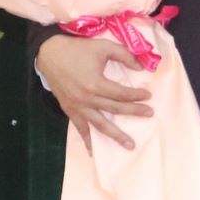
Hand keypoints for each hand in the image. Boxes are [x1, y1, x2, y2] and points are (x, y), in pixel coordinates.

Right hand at [37, 33, 152, 153]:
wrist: (50, 53)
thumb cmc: (78, 49)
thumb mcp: (104, 46)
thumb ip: (124, 55)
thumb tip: (141, 67)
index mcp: (96, 84)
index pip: (121, 94)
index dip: (136, 95)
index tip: (148, 96)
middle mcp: (87, 99)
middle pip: (115, 109)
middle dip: (134, 112)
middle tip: (150, 114)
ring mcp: (78, 107)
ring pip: (100, 124)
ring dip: (116, 135)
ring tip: (130, 145)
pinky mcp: (69, 110)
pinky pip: (80, 128)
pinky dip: (87, 140)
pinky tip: (93, 152)